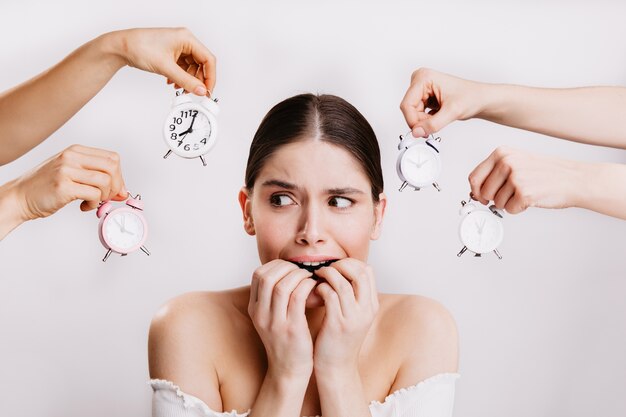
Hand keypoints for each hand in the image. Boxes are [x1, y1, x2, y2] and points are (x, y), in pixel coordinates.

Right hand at [11, 144, 126, 220]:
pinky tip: (83, 206)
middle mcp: (71, 157)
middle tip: (108, 197)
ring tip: (92, 201)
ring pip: (104, 181)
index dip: (119, 176)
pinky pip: (93, 194)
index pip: (112, 158)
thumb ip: (96, 177)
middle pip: (112, 166)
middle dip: (116, 186)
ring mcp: (66, 170)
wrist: (19, 197)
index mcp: (75, 151)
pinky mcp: (63, 186)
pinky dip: (94, 203)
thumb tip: (123, 191)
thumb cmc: (46, 187)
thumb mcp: (72, 174)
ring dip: (104, 196)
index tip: (116, 189)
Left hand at [109, 27, 216, 95]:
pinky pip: (183, 67)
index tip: (207, 91)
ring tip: (180, 88)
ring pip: (192, 67)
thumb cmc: (139, 47)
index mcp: (187, 38)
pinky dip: (180, 77)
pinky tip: (173, 82)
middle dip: (198, 80)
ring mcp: (178, 47)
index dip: (210, 77)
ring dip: (188, 80)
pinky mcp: (171, 53)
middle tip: (194, 92)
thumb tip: (201, 91)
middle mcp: (184, 41)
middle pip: (201, 64)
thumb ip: (186, 81)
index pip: (208, 59)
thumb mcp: (166, 68)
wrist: (121, 47)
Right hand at [248, 260, 317, 379]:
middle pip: (267, 277)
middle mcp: (261, 315)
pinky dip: (307, 286)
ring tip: (309, 276)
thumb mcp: (270, 318)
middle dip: (286, 267)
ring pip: (282, 286)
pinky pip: (297, 298)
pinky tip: (314, 286)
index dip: (275, 265)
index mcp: (255, 309)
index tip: (290, 266)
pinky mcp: (292, 329)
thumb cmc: (285, 340)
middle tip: (301, 269)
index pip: (258, 275)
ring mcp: (275, 323)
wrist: (289, 370)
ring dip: (298, 275)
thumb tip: (285, 271)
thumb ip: (272, 297)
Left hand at [313, 259, 378, 373]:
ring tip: (318, 276)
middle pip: (360, 273)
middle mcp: (366, 310)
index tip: (336, 265)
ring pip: (343, 283)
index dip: (351, 263)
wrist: (336, 367)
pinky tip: (315, 291)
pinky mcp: (338, 325)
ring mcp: (354, 318)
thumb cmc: (339, 338)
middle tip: (326, 268)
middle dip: (341, 265)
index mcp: (371, 305)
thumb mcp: (353, 315)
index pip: (368, 271)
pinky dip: (321, 288)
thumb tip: (342, 270)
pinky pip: (330, 296)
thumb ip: (352, 295)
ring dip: (328, 275)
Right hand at [400, 68, 482, 137]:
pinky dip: (426, 119)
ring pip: (413, 113)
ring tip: (440, 117)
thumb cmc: (471, 97)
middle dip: (420, 121)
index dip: (413, 121)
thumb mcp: (452, 112)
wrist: (480, 99)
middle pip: (409, 109)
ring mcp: (422, 88)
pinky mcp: (425, 96)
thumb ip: (432, 124)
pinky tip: (439, 115)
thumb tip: (416, 132)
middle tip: (437, 122)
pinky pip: (418, 113)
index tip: (421, 131)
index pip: (407, 104)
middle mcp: (420, 80)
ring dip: (424, 121)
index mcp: (424, 78)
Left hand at [468, 146, 581, 213]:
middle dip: (494, 199)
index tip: (481, 196)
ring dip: (509, 203)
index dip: (476, 191)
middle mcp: (506, 163)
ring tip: (525, 192)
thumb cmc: (546, 172)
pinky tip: (530, 198)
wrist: (573, 179)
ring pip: (496, 203)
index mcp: (502, 153)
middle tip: (511, 195)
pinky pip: (509, 210)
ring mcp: (515, 177)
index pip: (474, 177)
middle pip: (483, 193)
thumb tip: (475, 191)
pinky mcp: (524, 193)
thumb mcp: (517, 162)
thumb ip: (494, 173)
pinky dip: (519, 208)